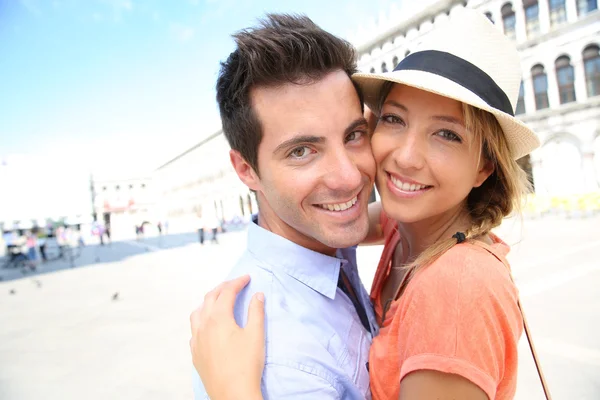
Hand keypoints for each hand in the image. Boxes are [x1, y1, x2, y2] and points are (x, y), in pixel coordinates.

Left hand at [190, 275, 265, 399]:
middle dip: (223, 288)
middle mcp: (203, 325)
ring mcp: (196, 339)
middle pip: (210, 298)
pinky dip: (201, 320)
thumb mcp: (256, 335)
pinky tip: (208, 326)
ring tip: (219, 301)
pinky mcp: (195, 353)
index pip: (227, 292)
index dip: (238, 282)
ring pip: (197, 312)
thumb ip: (256, 311)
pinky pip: (194, 330)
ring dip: (208, 302)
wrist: (233, 393)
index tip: (247, 278)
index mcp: (218, 317)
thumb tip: (258, 295)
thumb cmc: (246, 364)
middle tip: (235, 284)